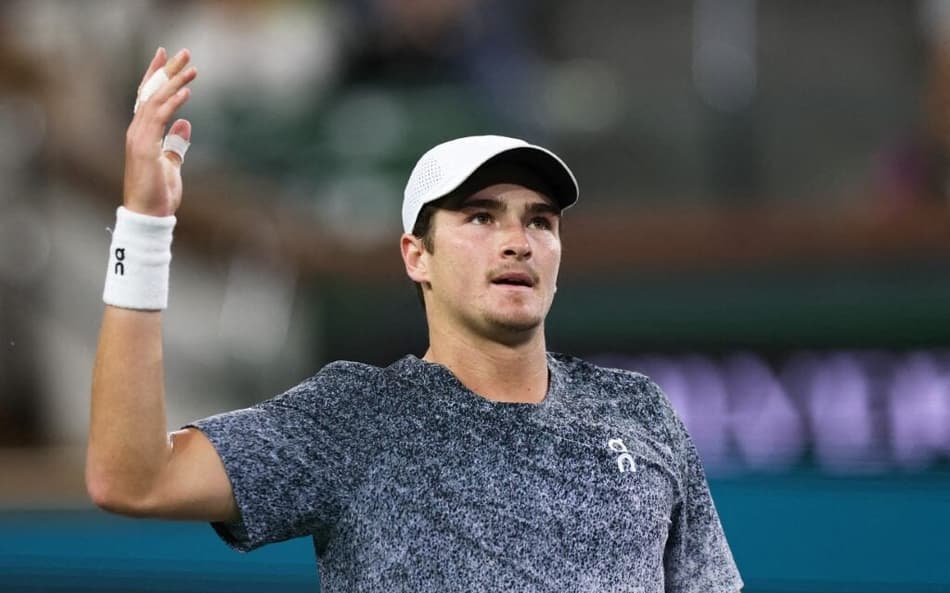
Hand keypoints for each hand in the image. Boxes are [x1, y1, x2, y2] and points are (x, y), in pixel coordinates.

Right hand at [123, 47, 196, 216]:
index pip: (148, 98)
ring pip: (155, 102)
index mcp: (143, 134)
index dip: (155, 75)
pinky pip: (158, 119)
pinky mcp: (144, 148)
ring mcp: (138, 139)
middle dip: (167, 71)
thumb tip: (185, 124)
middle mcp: (137, 131)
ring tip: (192, 69)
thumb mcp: (171, 164)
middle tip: (183, 52)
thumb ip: (175, 144)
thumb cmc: (158, 194)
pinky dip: (171, 103)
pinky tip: (185, 91)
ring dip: (174, 83)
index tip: (166, 56)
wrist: (148, 216)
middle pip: (151, 93)